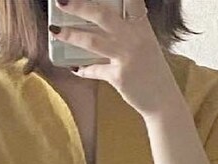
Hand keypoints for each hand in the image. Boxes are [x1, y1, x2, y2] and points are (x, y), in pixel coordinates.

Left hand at [49, 0, 175, 115]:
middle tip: (61, 1)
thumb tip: (104, 25)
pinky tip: (74, 67)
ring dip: (70, 35)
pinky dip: (83, 69)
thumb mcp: (146, 44)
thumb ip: (129, 31)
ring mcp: (126, 57)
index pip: (132, 0)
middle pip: (102, 15)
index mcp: (142, 26)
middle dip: (79, 6)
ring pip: (92, 40)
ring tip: (54, 31)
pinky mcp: (119, 77)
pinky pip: (95, 70)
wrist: (163, 100)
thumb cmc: (152, 71)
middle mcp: (134, 38)